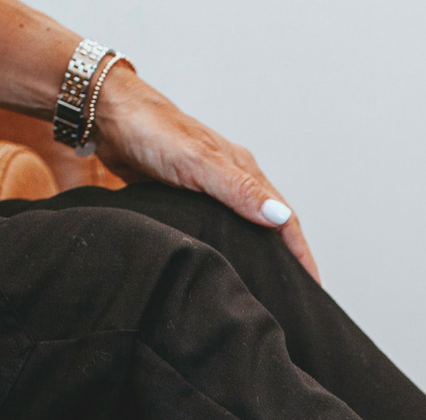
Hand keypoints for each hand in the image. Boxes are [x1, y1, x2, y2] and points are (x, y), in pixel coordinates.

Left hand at [91, 63, 318, 281]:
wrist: (103, 112)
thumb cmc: (150, 130)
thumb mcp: (199, 163)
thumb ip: (240, 191)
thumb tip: (280, 218)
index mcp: (244, 172)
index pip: (285, 220)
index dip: (302, 255)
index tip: (314, 286)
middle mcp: (232, 181)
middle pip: (269, 227)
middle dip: (286, 259)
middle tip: (294, 293)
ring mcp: (208, 189)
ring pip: (243, 228)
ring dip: (256, 254)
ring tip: (263, 285)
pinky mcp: (184, 197)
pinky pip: (215, 227)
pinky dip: (226, 247)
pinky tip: (222, 262)